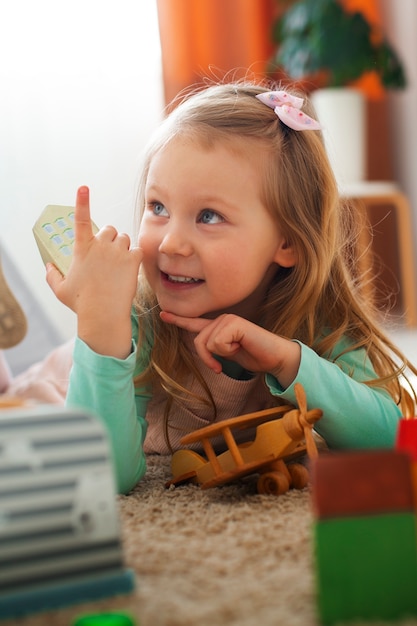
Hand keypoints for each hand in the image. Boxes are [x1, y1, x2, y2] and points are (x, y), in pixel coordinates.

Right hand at [46, 186, 142, 357]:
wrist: (103, 315)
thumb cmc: (81, 303)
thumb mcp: (60, 289)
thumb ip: (52, 275)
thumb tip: (48, 266)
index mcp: (82, 248)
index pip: (81, 219)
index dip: (82, 202)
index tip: (83, 187)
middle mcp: (100, 246)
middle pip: (110, 230)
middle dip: (110, 240)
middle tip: (108, 257)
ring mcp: (117, 252)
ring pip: (124, 239)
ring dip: (123, 248)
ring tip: (118, 266)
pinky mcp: (132, 260)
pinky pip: (136, 250)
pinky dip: (134, 258)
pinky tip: (129, 270)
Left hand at [160, 311, 300, 387]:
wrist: (275, 357)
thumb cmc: (254, 355)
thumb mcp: (227, 353)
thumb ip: (214, 348)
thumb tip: (203, 347)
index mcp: (218, 326)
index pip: (195, 323)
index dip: (178, 319)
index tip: (163, 314)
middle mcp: (221, 319)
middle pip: (198, 341)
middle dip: (208, 358)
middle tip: (221, 365)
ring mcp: (228, 319)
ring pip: (207, 343)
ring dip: (221, 355)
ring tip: (238, 350)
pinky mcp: (235, 323)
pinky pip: (218, 343)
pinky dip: (228, 350)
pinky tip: (242, 345)